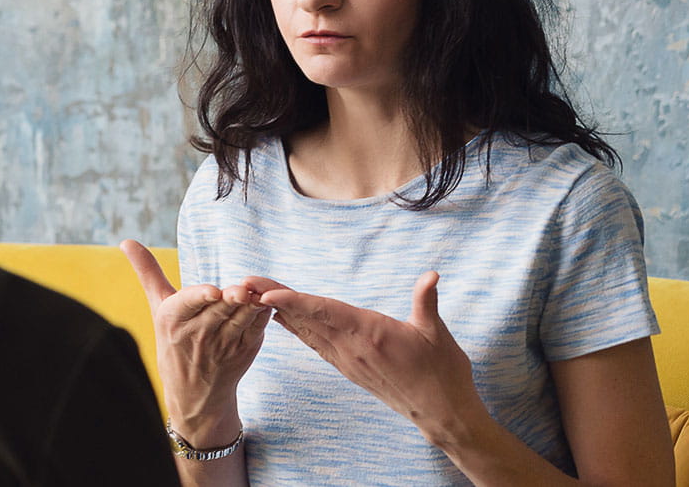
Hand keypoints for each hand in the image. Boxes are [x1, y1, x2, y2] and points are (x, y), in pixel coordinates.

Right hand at [119, 240, 271, 443]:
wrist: (193, 392)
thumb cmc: (172, 340)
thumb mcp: (157, 307)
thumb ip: (148, 272)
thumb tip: (125, 241)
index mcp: (173, 320)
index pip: (188, 304)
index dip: (201, 297)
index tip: (212, 291)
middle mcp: (197, 334)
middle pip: (219, 309)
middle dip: (231, 299)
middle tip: (242, 291)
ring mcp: (223, 345)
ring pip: (241, 318)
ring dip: (250, 305)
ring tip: (257, 292)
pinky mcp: (244, 351)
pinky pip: (256, 328)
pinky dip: (262, 314)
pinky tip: (264, 300)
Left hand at [254, 271, 488, 438]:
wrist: (442, 414)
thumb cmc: (443, 372)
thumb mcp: (437, 334)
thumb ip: (427, 302)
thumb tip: (431, 275)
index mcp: (370, 334)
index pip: (325, 313)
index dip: (294, 302)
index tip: (267, 294)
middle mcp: (351, 348)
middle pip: (305, 318)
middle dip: (273, 299)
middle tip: (245, 282)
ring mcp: (347, 360)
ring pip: (306, 331)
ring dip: (278, 312)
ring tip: (252, 294)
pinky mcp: (348, 367)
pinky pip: (314, 343)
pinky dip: (295, 328)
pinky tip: (279, 318)